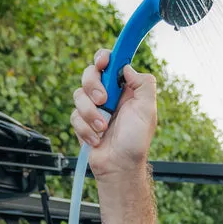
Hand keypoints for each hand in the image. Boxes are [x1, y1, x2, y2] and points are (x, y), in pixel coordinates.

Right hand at [72, 49, 157, 179]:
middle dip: (93, 86)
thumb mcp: (148, 110)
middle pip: (90, 73)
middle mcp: (108, 95)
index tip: (103, 62)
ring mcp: (93, 108)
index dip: (104, 57)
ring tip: (103, 128)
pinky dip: (85, 129)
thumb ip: (143, 84)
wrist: (119, 166)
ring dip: (90, 113)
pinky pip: (74, 115)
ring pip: (78, 94)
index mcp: (124, 89)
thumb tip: (126, 67)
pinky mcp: (82, 121)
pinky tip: (97, 139)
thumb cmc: (135, 141)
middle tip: (103, 101)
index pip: (111, 63)